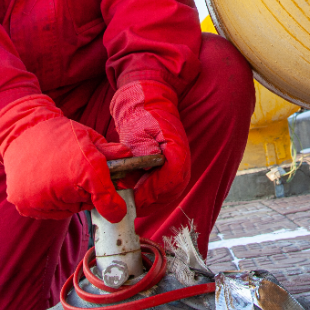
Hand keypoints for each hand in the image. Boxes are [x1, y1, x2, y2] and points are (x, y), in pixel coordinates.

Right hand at [0, 94, 132, 220]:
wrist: (21, 132)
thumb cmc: (59, 134)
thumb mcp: (90, 138)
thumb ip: (111, 154)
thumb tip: (132, 163)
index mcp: (82, 168)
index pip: (106, 200)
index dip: (114, 205)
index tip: (118, 208)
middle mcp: (62, 188)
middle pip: (87, 204)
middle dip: (88, 192)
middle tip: (77, 173)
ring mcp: (41, 199)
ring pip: (69, 209)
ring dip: (70, 198)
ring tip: (59, 174)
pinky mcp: (27, 206)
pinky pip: (50, 212)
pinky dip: (52, 202)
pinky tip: (47, 182)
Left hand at [110, 80, 190, 207]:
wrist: (147, 107)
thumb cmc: (142, 117)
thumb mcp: (138, 131)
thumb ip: (142, 150)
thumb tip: (146, 171)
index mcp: (177, 149)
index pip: (172, 179)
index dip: (153, 191)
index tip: (134, 196)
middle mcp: (182, 162)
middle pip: (171, 191)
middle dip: (150, 200)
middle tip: (128, 203)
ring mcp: (177, 168)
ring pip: (168, 194)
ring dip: (149, 200)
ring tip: (128, 199)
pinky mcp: (170, 172)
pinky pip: (163, 191)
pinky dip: (149, 196)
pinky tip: (133, 194)